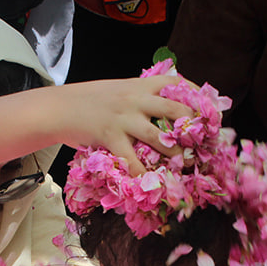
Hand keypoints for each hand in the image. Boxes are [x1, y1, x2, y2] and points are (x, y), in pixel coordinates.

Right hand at [60, 75, 195, 174]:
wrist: (57, 107)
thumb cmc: (88, 101)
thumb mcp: (117, 90)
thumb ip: (138, 97)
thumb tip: (161, 109)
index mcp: (138, 85)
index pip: (175, 83)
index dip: (196, 95)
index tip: (209, 109)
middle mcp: (135, 99)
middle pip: (175, 110)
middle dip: (193, 128)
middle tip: (202, 144)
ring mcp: (123, 118)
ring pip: (158, 137)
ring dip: (174, 154)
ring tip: (184, 165)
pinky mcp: (110, 137)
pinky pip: (132, 159)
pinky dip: (144, 173)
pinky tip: (151, 183)